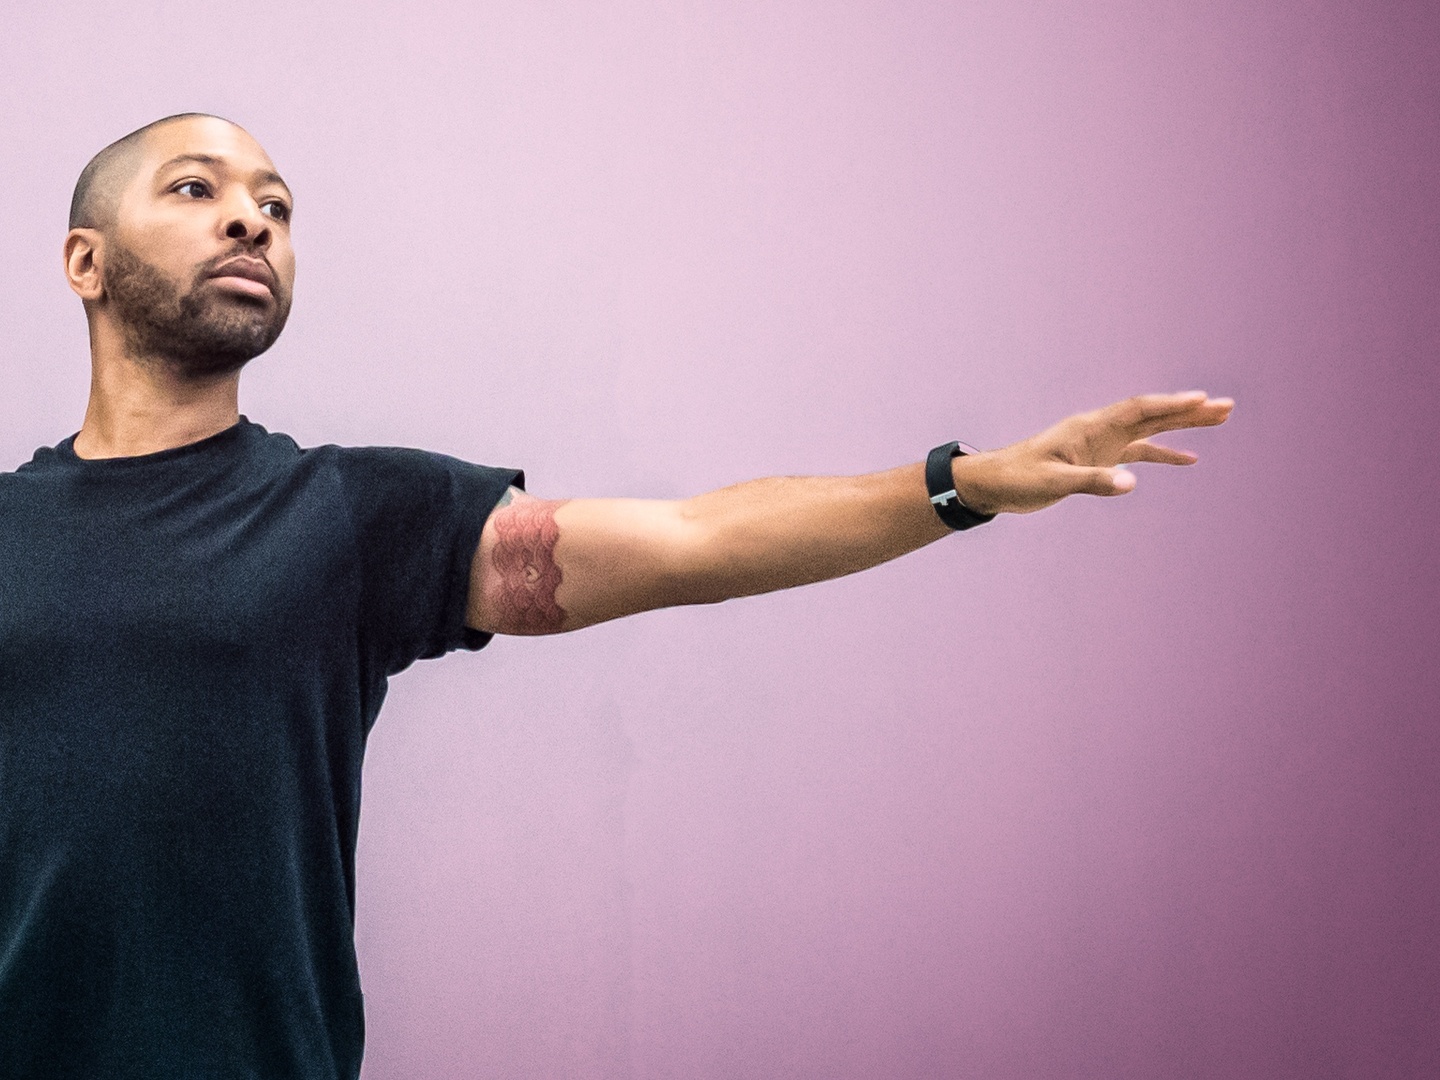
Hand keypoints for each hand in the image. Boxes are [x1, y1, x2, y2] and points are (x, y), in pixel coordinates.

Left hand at [952, 391, 1234, 514]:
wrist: (993, 483)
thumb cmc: (1018, 479)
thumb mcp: (1053, 483)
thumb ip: (1091, 482)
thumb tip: (1131, 483)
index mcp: (1089, 428)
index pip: (1138, 410)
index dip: (1171, 405)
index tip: (1204, 400)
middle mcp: (1099, 430)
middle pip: (1152, 414)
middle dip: (1189, 410)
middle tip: (1227, 406)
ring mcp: (1101, 443)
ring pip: (1150, 430)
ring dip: (1183, 426)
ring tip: (1219, 420)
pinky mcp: (1098, 459)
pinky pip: (1139, 452)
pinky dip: (1163, 454)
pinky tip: (1189, 459)